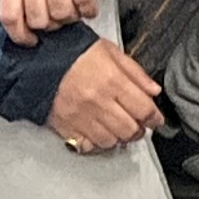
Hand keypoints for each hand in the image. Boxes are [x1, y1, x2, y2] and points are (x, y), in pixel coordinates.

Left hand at [0, 0, 100, 44]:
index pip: (10, 15)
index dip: (19, 35)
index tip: (28, 40)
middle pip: (39, 19)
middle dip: (49, 27)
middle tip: (56, 23)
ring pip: (62, 13)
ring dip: (69, 19)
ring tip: (73, 14)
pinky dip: (88, 9)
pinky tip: (89, 8)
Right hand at [45, 35, 161, 157]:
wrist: (41, 62)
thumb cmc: (78, 54)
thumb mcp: (112, 52)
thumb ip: (136, 73)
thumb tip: (154, 91)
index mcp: (113, 81)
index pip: (143, 109)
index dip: (155, 118)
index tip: (157, 120)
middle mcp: (98, 103)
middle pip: (129, 130)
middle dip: (139, 130)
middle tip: (140, 126)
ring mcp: (81, 118)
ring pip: (110, 141)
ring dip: (119, 138)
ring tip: (120, 129)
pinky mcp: (66, 128)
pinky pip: (88, 146)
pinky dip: (97, 144)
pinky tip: (100, 133)